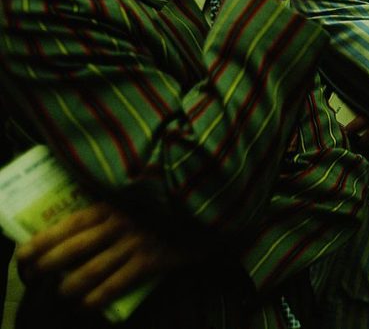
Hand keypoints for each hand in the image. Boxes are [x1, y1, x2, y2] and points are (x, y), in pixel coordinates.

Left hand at [17, 202, 187, 309]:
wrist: (205, 216)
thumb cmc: (166, 210)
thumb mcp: (135, 202)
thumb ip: (111, 212)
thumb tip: (75, 232)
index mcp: (113, 204)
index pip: (67, 223)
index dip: (40, 242)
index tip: (23, 256)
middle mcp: (120, 222)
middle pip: (71, 248)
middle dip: (45, 268)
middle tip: (33, 280)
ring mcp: (136, 241)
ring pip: (89, 271)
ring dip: (68, 288)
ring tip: (61, 295)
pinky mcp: (152, 260)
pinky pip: (115, 285)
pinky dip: (95, 299)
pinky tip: (85, 306)